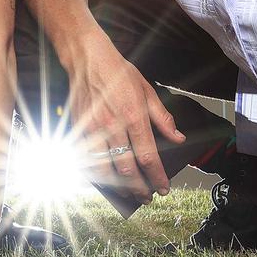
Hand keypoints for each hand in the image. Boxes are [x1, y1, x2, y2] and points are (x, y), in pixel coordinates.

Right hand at [67, 34, 184, 202]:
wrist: (87, 59)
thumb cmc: (117, 72)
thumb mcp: (147, 90)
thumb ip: (162, 118)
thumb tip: (177, 138)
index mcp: (133, 116)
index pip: (148, 156)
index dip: (157, 177)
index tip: (163, 188)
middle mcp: (112, 126)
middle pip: (126, 168)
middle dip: (139, 187)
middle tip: (146, 197)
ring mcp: (92, 129)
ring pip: (104, 169)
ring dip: (117, 186)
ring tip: (128, 193)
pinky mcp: (78, 129)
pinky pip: (87, 159)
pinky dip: (97, 173)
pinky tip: (106, 179)